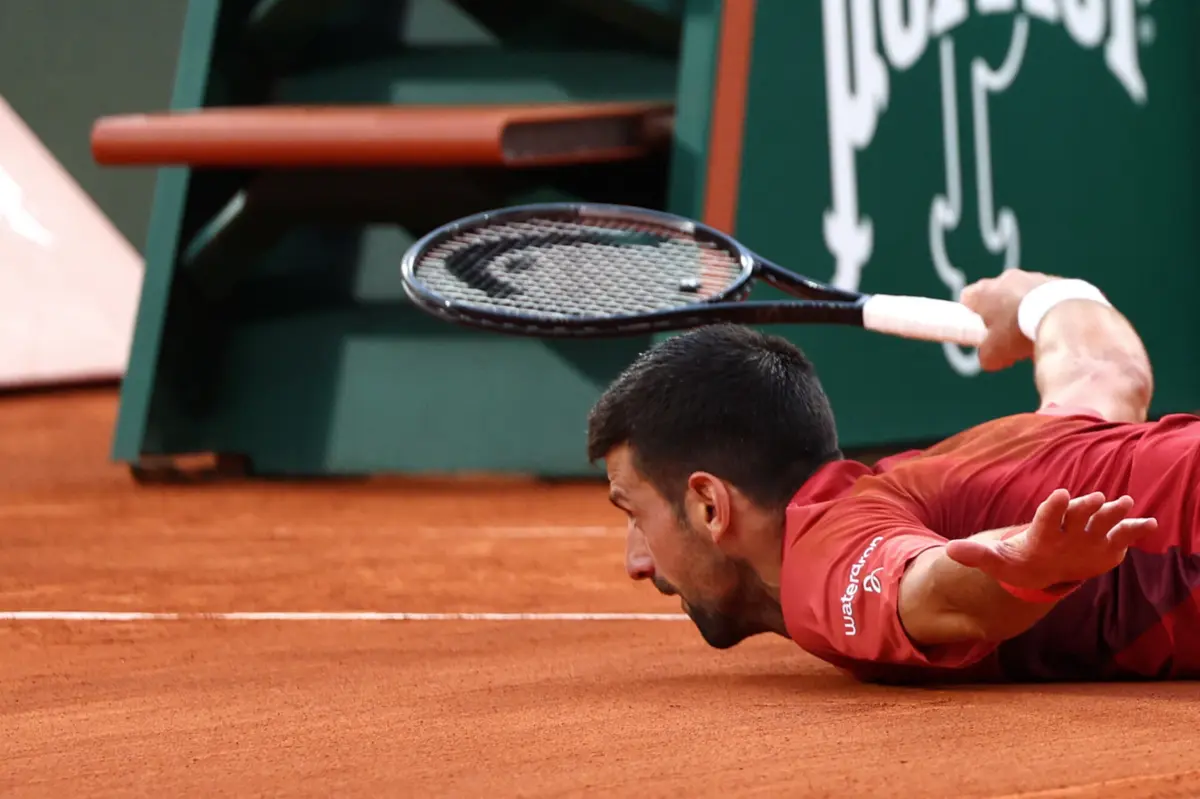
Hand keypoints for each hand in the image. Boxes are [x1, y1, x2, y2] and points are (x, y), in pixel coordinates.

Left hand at [944, 489, 1156, 590]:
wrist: (1044, 566)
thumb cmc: (1020, 560)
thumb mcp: (997, 561)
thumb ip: (976, 555)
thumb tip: (948, 552)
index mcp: (1043, 530)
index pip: (1047, 515)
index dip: (1052, 507)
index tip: (1057, 494)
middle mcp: (1068, 526)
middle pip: (1078, 513)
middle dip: (1086, 506)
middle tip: (1096, 498)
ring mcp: (1089, 534)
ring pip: (1103, 520)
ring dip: (1114, 513)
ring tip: (1125, 505)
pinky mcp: (1108, 544)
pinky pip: (1124, 535)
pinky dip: (1136, 529)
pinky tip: (1149, 525)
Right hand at [959, 269, 1057, 370]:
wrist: (1063, 318)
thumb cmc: (1020, 332)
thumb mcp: (994, 354)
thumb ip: (985, 355)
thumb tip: (989, 359)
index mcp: (983, 291)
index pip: (967, 299)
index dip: (971, 316)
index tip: (980, 330)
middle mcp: (1005, 278)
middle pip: (996, 296)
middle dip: (1001, 314)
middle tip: (1008, 336)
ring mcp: (1033, 276)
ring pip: (1023, 295)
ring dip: (1026, 311)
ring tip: (1035, 334)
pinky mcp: (1058, 281)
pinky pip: (1046, 296)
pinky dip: (1047, 309)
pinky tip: (1054, 327)